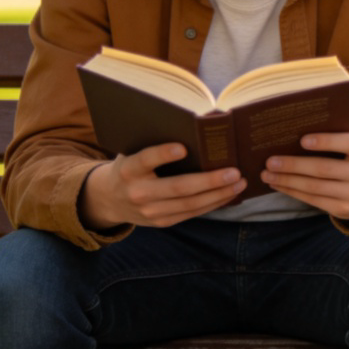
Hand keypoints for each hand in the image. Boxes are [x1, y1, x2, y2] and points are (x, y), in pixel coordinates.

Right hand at [81, 143, 246, 229]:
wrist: (108, 199)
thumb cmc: (130, 166)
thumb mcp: (132, 152)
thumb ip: (154, 143)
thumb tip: (195, 126)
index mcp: (128, 169)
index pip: (144, 160)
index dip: (162, 154)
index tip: (182, 147)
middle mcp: (138, 192)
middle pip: (178, 188)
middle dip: (210, 180)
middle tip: (235, 172)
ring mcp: (150, 211)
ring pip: (190, 204)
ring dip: (219, 194)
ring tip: (240, 182)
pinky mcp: (161, 222)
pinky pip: (192, 213)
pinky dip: (213, 203)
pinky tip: (229, 194)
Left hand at [262, 131, 348, 222]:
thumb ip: (336, 134)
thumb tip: (295, 129)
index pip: (348, 143)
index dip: (326, 141)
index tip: (302, 140)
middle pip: (323, 168)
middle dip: (293, 165)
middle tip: (270, 161)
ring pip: (314, 187)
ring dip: (287, 181)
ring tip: (267, 174)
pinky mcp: (345, 210)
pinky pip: (313, 200)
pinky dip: (292, 192)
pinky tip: (279, 185)